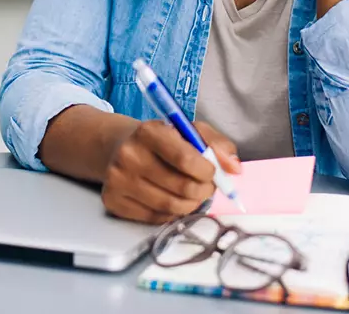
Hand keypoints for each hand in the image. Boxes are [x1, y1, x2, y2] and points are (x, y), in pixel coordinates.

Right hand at [101, 121, 240, 223]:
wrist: (120, 148)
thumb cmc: (163, 141)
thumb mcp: (190, 131)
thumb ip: (217, 145)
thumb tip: (234, 168)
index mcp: (148, 132)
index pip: (186, 159)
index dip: (208, 171)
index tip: (213, 172)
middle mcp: (129, 155)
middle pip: (182, 187)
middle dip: (204, 190)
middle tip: (207, 186)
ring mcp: (118, 180)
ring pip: (171, 206)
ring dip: (191, 204)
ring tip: (192, 193)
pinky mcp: (113, 201)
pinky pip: (156, 218)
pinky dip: (171, 212)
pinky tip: (171, 198)